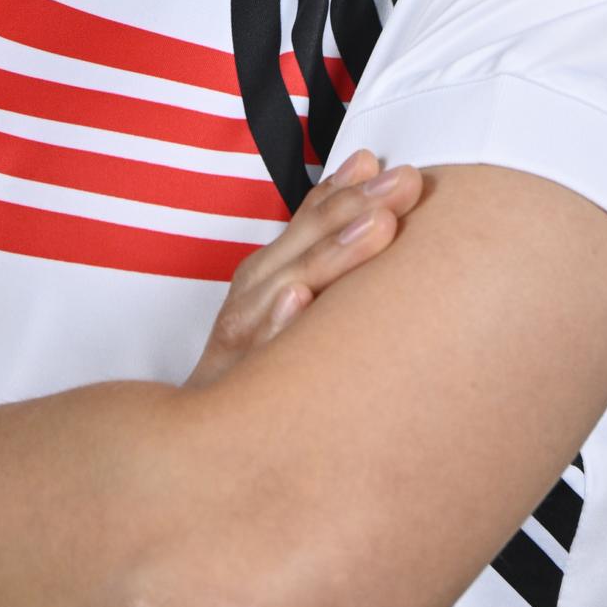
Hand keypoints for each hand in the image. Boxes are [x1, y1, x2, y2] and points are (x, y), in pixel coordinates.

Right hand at [182, 149, 423, 391]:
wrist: (199, 443)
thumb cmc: (257, 367)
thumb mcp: (287, 303)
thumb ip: (320, 246)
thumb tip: (369, 170)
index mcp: (270, 273)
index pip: (310, 220)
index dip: (349, 188)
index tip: (391, 163)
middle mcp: (253, 296)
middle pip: (304, 245)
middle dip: (354, 209)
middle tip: (406, 182)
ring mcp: (239, 338)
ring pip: (284, 288)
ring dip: (329, 254)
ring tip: (377, 225)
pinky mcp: (227, 385)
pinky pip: (256, 356)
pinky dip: (275, 324)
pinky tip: (298, 300)